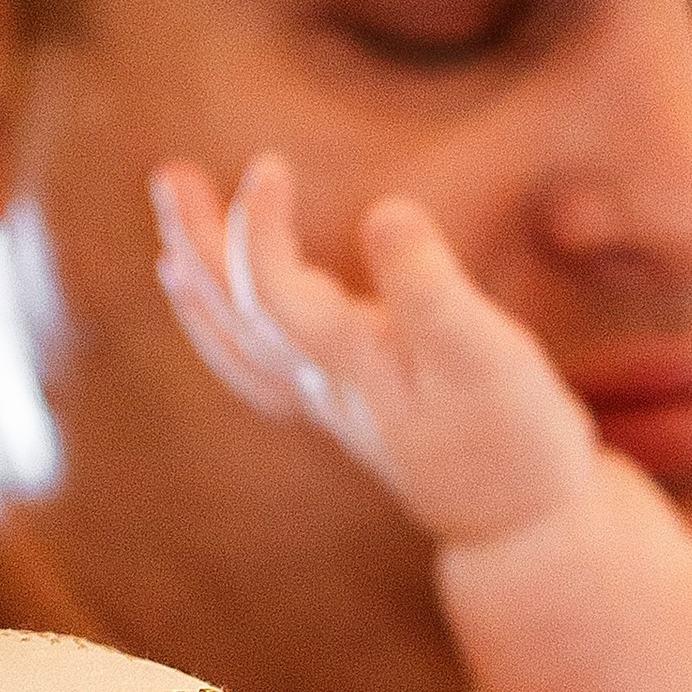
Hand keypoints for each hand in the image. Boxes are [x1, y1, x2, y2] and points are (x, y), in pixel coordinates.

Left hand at [151, 153, 598, 543]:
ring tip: (172, 225)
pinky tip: (215, 301)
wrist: (522, 526)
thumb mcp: (485, 357)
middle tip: (168, 175)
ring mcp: (331, 404)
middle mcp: (325, 387)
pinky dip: (226, 333)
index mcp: (353, 366)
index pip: (274, 295)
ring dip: (200, 283)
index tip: (270, 165)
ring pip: (240, 343)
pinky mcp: (350, 411)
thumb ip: (433, 289)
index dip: (258, 229)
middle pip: (236, 315)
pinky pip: (262, 372)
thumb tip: (385, 212)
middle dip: (199, 242)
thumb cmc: (514, 437)